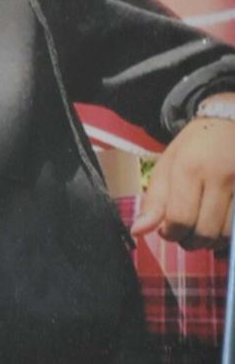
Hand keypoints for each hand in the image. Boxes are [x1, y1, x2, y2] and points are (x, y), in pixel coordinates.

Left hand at [131, 112, 234, 251]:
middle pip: (204, 232)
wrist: (229, 123)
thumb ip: (153, 201)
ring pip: (224, 235)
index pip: (180, 219)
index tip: (166, 229)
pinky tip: (216, 223)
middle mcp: (220, 177)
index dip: (170, 233)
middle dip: (189, 240)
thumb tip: (137, 231)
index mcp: (190, 168)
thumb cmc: (194, 147)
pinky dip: (225, 234)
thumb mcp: (166, 166)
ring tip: (200, 226)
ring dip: (209, 240)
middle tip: (183, 231)